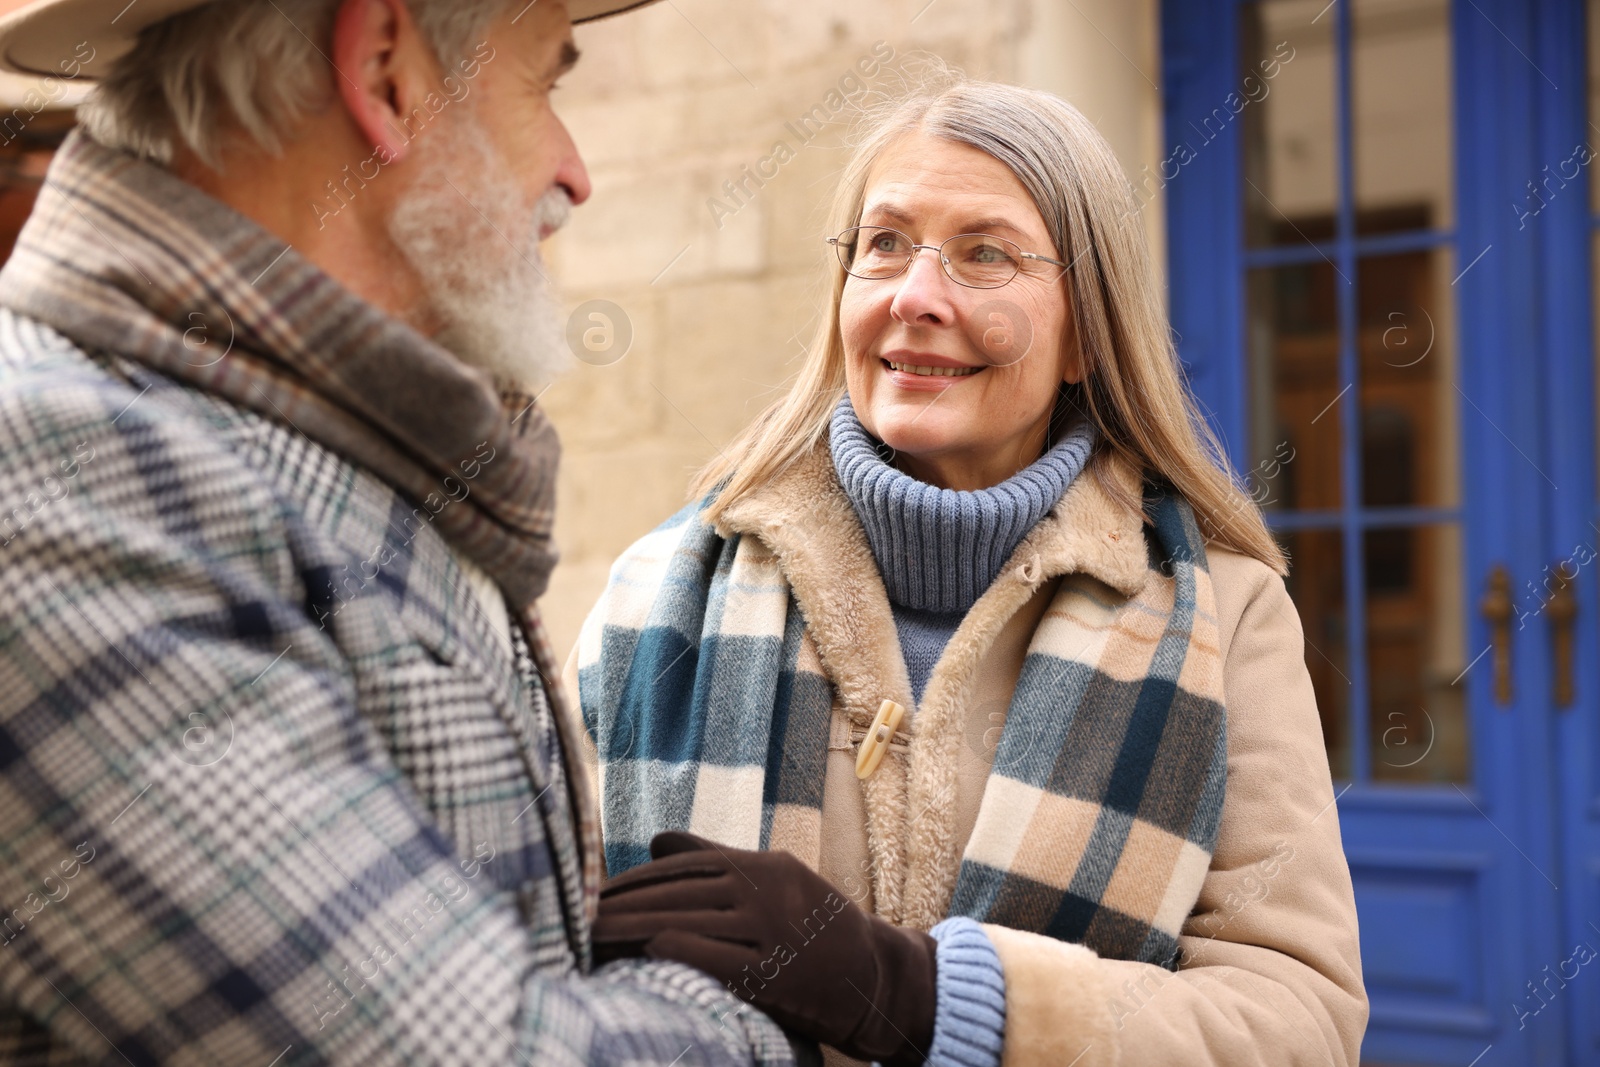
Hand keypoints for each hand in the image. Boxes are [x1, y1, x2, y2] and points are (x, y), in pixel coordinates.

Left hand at [593, 832, 936, 1066]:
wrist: (876, 977)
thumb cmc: (815, 929)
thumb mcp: (774, 883)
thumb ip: (717, 859)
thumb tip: (655, 839)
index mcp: (763, 865)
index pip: (685, 865)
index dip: (636, 878)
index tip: (593, 891)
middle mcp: (767, 890)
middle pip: (679, 892)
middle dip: (622, 904)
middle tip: (577, 915)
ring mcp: (775, 930)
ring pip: (689, 923)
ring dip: (632, 931)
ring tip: (592, 940)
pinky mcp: (780, 973)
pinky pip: (720, 959)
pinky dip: (680, 952)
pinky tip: (647, 952)